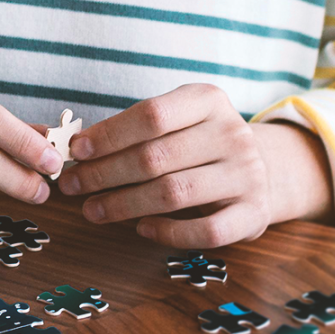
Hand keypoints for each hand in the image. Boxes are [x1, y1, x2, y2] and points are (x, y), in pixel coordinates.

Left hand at [56, 85, 333, 243]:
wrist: (262, 166)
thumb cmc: (198, 139)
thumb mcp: (176, 118)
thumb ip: (135, 128)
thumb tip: (77, 149)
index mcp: (208, 100)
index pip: (151, 115)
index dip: (109, 134)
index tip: (76, 150)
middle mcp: (232, 134)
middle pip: (156, 157)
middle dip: (105, 174)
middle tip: (72, 185)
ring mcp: (248, 175)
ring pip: (174, 194)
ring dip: (124, 205)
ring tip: (92, 210)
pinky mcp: (255, 214)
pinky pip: (206, 231)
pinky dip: (169, 232)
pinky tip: (141, 228)